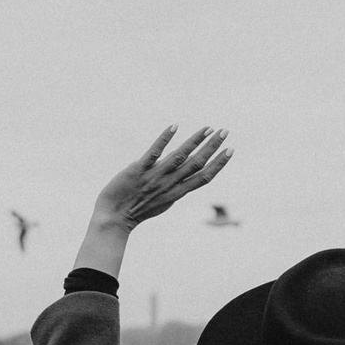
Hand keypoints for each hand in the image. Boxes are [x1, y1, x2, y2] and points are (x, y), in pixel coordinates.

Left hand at [94, 126, 230, 229]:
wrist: (113, 219)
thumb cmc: (137, 210)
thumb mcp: (162, 201)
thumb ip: (175, 187)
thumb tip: (185, 173)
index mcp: (176, 193)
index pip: (203, 177)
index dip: (219, 164)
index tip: (230, 150)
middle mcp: (169, 184)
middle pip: (196, 164)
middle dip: (212, 147)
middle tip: (225, 131)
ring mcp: (154, 177)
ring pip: (179, 157)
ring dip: (195, 141)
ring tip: (208, 128)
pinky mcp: (138, 170)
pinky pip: (153, 153)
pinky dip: (164, 139)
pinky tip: (175, 126)